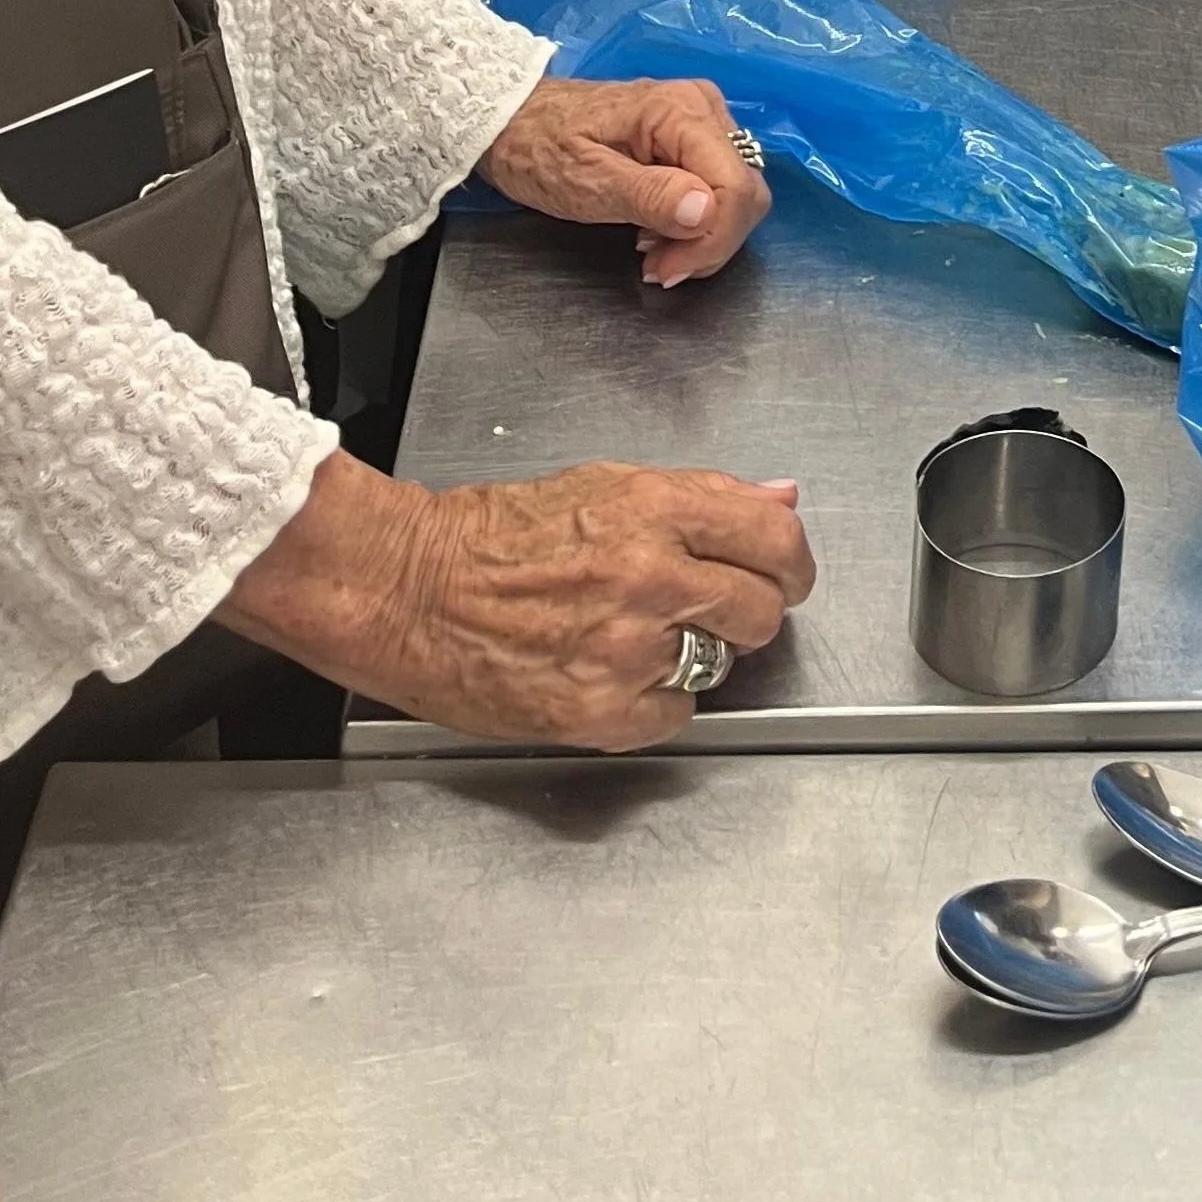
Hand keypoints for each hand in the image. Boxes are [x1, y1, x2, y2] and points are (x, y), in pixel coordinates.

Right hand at [223, 447, 814, 751]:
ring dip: (696, 653)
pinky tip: (612, 674)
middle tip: (715, 610)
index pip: (773, 537)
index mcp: (653, 508)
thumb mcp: (603, 486)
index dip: (791, 562)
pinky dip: (654, 702)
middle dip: (748, 612)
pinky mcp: (603, 711)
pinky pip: (675, 715)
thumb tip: (779, 497)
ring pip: (721, 664)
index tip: (787, 575)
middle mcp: (651, 575)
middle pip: (762, 609)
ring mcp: (628, 648)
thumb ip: (701, 498)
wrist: (410, 591)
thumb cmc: (492, 535)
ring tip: (639, 636)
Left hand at [483, 72, 769, 288]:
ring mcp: (701, 120)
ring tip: (651, 253)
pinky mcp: (691, 137)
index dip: (712, 239)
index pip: (735, 186)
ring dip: (703, 237)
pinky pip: (717, 187)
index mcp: (682, 111)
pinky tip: (657, 232)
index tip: (664, 271)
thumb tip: (705, 211)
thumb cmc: (539, 149)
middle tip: (657, 268)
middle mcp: (704, 108)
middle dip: (709, 242)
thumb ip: (649, 195)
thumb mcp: (586, 182)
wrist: (512, 120)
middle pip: (745, 192)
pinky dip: (695, 222)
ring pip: (736, 195)